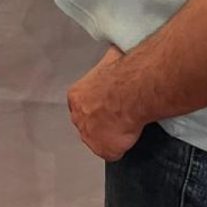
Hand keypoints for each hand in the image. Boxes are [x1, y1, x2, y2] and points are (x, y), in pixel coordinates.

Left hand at [67, 45, 144, 160]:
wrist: (129, 92)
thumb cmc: (121, 74)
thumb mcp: (108, 63)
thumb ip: (106, 67)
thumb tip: (114, 53)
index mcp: (76, 96)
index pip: (81, 105)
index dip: (95, 105)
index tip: (106, 104)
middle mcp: (78, 117)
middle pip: (86, 123)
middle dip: (98, 121)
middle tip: (116, 116)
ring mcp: (89, 135)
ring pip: (97, 139)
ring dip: (108, 135)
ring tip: (125, 126)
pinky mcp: (104, 149)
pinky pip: (112, 152)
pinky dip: (121, 148)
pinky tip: (130, 137)